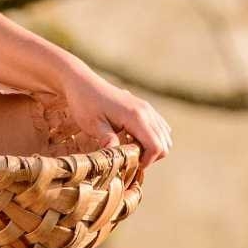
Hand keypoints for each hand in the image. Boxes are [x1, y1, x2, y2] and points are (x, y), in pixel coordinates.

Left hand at [35, 63, 174, 166]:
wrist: (83, 83)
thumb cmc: (85, 104)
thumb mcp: (92, 124)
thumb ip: (107, 140)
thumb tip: (116, 158)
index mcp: (135, 116)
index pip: (156, 146)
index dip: (146, 161)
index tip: (129, 164)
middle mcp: (146, 111)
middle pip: (165, 144)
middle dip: (150, 157)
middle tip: (128, 159)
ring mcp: (147, 108)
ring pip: (164, 136)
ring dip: (152, 148)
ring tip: (130, 150)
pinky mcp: (145, 108)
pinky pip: (160, 127)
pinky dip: (152, 138)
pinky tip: (133, 139)